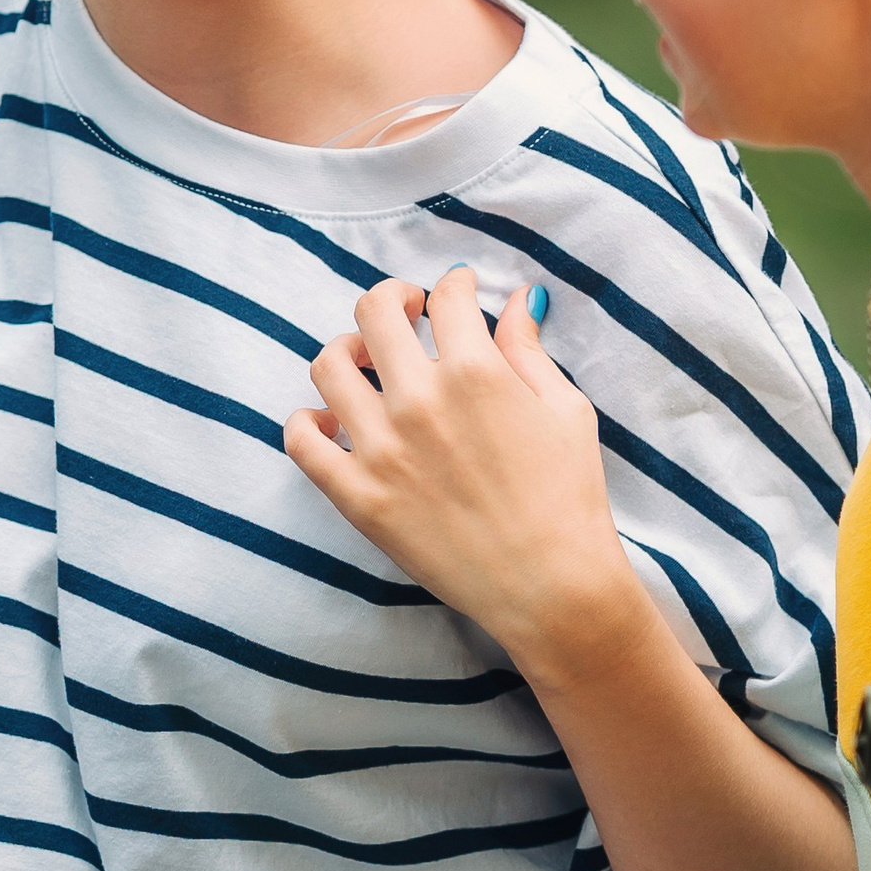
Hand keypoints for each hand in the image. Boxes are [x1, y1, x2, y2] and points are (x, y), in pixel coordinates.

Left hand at [284, 269, 637, 676]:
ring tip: (367, 363)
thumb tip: (516, 299)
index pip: (446, 297)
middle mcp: (419, 401)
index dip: (453, 284)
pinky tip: (330, 422)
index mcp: (475, 372)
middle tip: (408, 313)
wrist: (552, 587)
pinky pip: (301, 442)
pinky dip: (307, 422)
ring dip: (348, 350)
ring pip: (329, 366)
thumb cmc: (569, 498)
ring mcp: (380, 449)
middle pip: (374, 314)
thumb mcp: (565, 409)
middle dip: (393, 300)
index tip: (455, 291)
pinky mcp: (357, 497)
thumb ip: (528, 350)